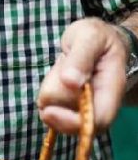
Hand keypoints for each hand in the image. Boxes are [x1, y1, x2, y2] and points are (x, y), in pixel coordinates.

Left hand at [37, 18, 125, 133]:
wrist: (96, 39)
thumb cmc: (95, 36)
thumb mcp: (89, 37)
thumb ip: (81, 57)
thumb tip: (70, 82)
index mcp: (112, 87)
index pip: (99, 120)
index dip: (73, 122)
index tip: (48, 111)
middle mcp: (101, 102)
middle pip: (75, 122)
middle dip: (55, 106)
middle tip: (53, 79)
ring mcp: (88, 105)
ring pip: (61, 116)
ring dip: (49, 99)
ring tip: (57, 73)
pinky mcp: (74, 105)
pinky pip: (55, 109)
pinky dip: (47, 99)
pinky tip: (53, 81)